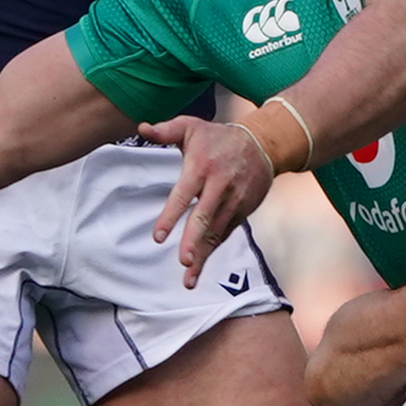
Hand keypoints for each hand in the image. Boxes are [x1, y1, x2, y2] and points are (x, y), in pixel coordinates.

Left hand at [139, 115, 272, 287]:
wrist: (263, 144)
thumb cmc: (218, 137)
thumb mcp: (191, 127)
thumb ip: (165, 130)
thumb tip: (142, 128)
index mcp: (201, 167)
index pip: (183, 194)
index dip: (171, 216)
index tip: (158, 237)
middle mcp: (219, 186)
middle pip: (204, 217)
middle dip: (194, 241)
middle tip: (184, 261)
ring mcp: (234, 201)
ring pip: (216, 232)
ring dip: (203, 255)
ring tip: (189, 278)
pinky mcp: (243, 210)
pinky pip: (225, 233)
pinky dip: (213, 249)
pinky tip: (200, 266)